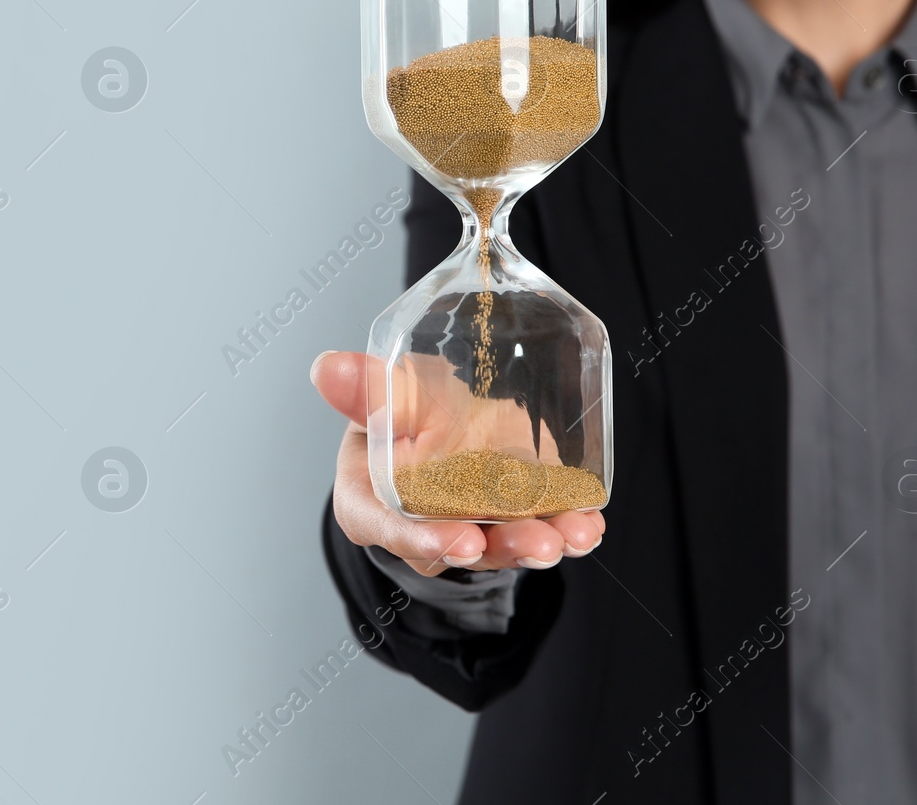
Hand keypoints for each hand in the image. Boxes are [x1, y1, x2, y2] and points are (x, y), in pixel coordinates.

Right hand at [312, 350, 604, 576]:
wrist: (432, 414)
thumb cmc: (395, 410)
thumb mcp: (377, 396)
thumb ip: (362, 389)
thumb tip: (327, 368)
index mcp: (370, 502)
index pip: (390, 529)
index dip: (426, 540)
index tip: (465, 542)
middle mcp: (419, 525)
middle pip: (456, 546)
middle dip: (502, 549)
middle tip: (540, 545)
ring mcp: (466, 525)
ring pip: (502, 545)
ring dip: (542, 543)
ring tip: (576, 534)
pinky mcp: (507, 518)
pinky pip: (537, 528)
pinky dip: (567, 529)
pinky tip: (590, 523)